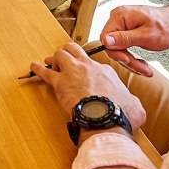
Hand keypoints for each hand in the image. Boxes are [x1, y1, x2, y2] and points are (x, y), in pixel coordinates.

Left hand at [28, 42, 146, 131]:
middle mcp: (88, 67)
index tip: (87, 75)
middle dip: (69, 51)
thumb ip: (132, 101)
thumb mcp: (135, 106)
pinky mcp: (60, 82)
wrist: (105, 118)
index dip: (90, 69)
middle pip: (75, 49)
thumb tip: (134, 104)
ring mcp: (72, 72)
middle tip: (65, 58)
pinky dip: (38, 68)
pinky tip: (33, 66)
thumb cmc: (120, 114)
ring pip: (60, 55)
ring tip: (50, 62)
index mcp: (105, 71)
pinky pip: (45, 72)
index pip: (95, 64)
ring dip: (55, 59)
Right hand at [99, 4, 168, 75]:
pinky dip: (133, 58)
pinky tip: (143, 64)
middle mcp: (117, 19)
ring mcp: (122, 25)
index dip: (116, 52)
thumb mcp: (147, 35)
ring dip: (131, 62)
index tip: (129, 60)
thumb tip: (105, 41)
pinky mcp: (126, 32)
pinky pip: (124, 48)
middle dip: (127, 60)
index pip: (105, 38)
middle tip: (142, 68)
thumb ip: (125, 38)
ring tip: (146, 69)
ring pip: (118, 49)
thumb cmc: (166, 26)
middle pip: (112, 45)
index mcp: (119, 16)